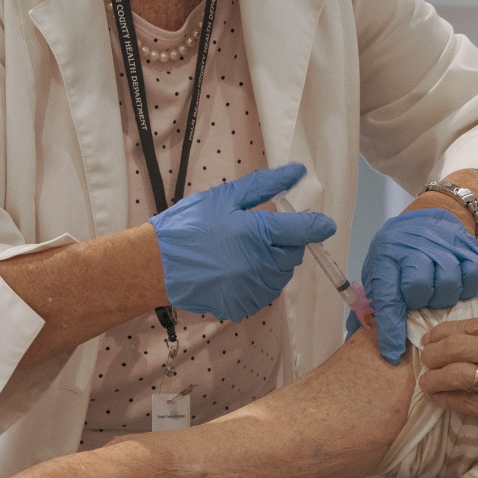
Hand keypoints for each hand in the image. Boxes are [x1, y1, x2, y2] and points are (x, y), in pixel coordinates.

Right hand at [153, 163, 336, 321]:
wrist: (154, 266)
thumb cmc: (188, 227)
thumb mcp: (225, 198)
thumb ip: (265, 186)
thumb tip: (297, 172)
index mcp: (260, 234)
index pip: (305, 230)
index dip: (317, 225)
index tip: (323, 224)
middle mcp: (262, 265)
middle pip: (294, 254)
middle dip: (285, 242)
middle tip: (259, 233)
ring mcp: (254, 289)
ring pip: (281, 274)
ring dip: (273, 262)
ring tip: (243, 251)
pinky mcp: (244, 305)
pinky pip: (264, 292)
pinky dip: (258, 281)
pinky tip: (235, 270)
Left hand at [360, 209, 477, 363]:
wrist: (427, 220)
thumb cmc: (398, 254)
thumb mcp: (378, 272)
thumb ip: (368, 305)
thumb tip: (357, 339)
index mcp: (387, 258)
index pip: (387, 298)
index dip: (390, 329)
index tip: (392, 353)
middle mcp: (414, 249)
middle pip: (419, 289)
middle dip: (419, 302)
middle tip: (418, 300)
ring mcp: (443, 246)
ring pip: (447, 286)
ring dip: (442, 297)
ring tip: (435, 292)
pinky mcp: (468, 248)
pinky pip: (472, 278)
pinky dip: (466, 287)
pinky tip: (455, 283)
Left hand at [418, 310, 477, 460]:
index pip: (474, 326)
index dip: (447, 331)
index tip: (434, 336)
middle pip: (457, 346)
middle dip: (433, 352)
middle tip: (425, 358)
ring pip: (456, 373)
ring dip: (434, 377)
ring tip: (425, 382)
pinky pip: (467, 402)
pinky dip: (447, 399)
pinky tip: (437, 400)